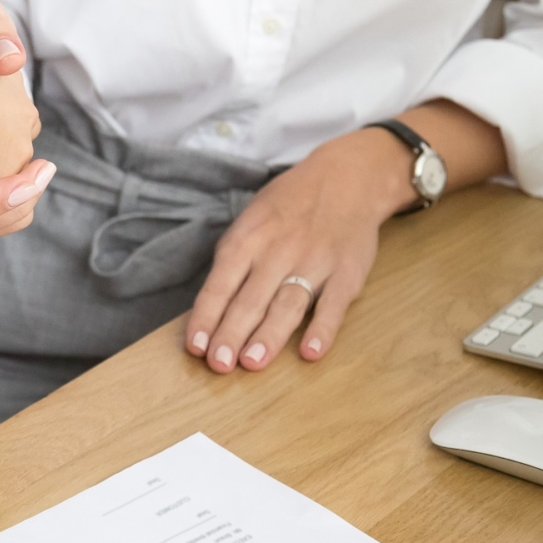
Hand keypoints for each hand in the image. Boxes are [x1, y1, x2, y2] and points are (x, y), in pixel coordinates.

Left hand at [185, 128, 416, 372]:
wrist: (348, 177)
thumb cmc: (289, 206)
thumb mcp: (251, 220)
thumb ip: (233, 260)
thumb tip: (210, 308)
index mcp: (248, 239)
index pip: (220, 284)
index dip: (206, 317)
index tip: (195, 347)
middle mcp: (278, 251)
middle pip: (250, 299)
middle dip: (232, 333)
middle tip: (219, 365)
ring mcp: (314, 262)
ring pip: (287, 304)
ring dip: (269, 335)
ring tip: (252, 363)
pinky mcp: (347, 272)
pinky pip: (333, 304)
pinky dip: (323, 329)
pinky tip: (311, 352)